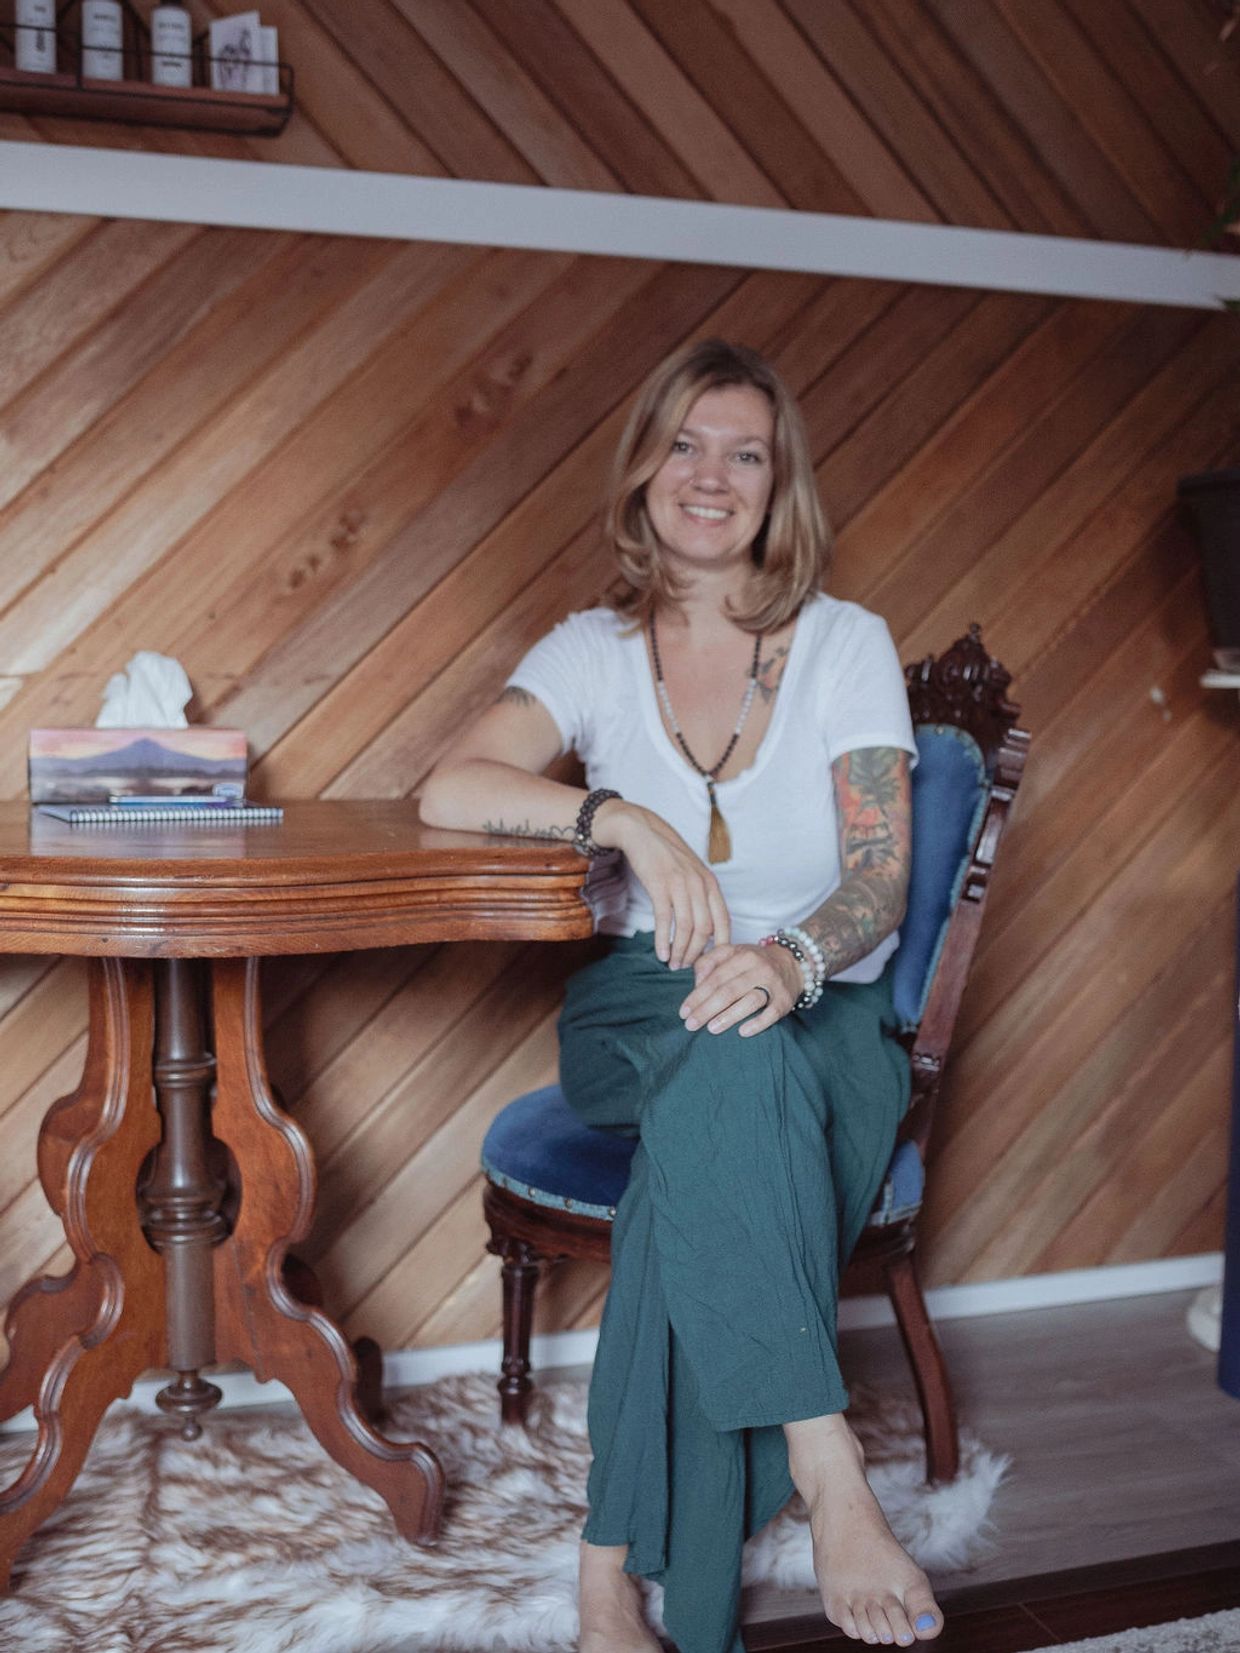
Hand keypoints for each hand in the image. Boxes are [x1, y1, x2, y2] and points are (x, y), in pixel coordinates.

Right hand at [592, 800, 729, 969]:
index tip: (713, 963)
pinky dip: (664, 940)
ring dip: (680, 951)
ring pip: (687, 927)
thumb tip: (706, 930)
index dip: (721, 946)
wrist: (642, 832)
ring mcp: (681, 884)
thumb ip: (701, 897)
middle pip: (705, 929)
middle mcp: (700, 884)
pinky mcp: (660, 885)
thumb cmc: (666, 857)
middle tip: (687, 968)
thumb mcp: (692, 874)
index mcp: (711, 883)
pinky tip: (660, 953)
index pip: (724, 921)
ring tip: (673, 965)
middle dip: (696, 954)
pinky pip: (665, 920)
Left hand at [678, 941, 802, 1037]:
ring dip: (729, 1016)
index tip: (683, 1012)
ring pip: (750, 1001)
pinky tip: (743, 1032)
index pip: (715, 978)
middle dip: (706, 1009)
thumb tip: (695, 984)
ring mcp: (773, 984)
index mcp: (742, 955)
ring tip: (711, 1029)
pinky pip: (772, 1013)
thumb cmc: (754, 961)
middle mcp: (758, 968)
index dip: (697, 996)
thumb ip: (710, 962)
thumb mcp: (732, 953)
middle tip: (691, 1025)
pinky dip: (758, 1023)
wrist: (793, 962)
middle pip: (728, 990)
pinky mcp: (785, 1000)